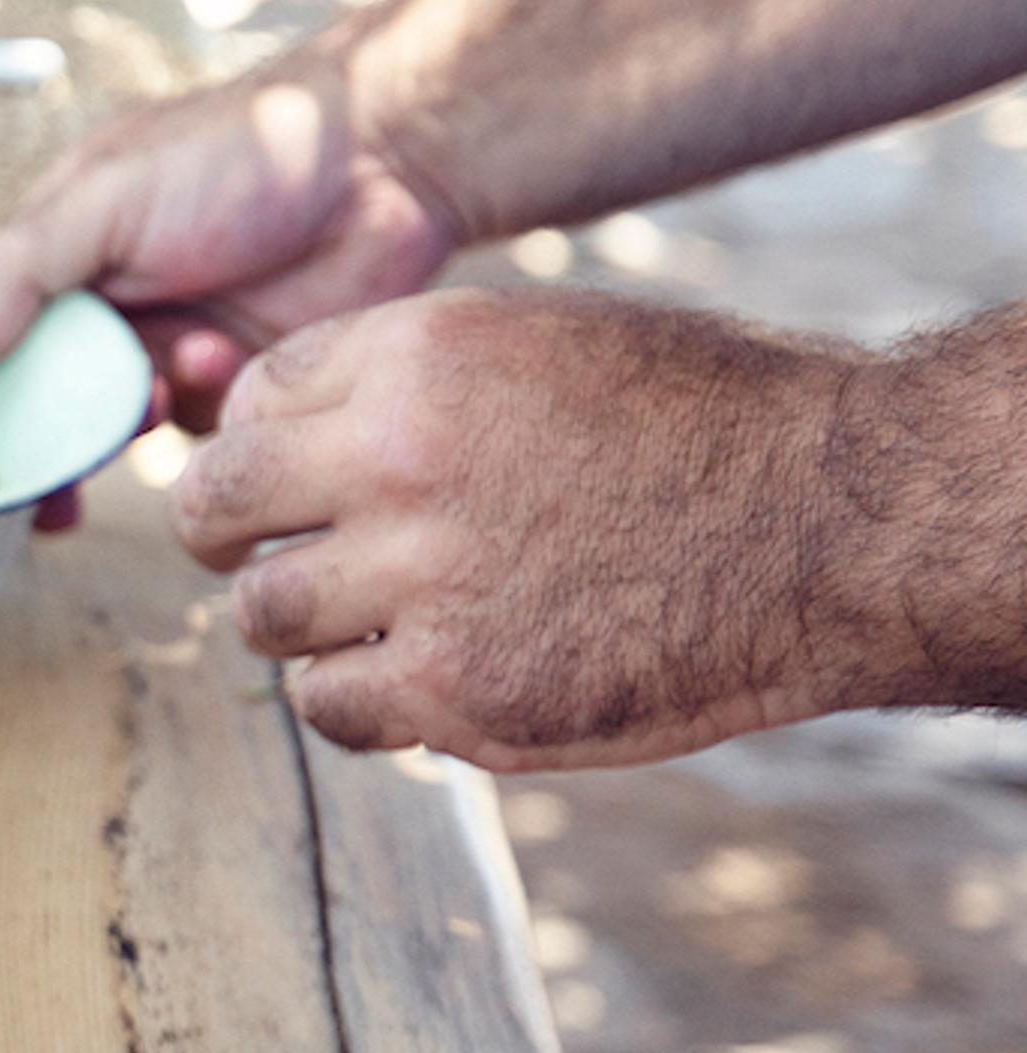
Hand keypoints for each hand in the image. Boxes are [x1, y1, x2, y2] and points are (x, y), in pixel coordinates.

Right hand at [0, 48, 467, 429]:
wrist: (386, 157)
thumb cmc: (238, 151)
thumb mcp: (103, 199)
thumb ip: (16, 276)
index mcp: (60, 255)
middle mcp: (108, 306)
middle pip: (52, 401)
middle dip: (64, 431)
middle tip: (79, 447)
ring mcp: (173, 344)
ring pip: (125, 424)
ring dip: (148, 404)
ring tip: (192, 356)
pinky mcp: (240, 378)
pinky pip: (200, 429)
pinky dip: (211, 404)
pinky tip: (235, 355)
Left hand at [164, 286, 1013, 767]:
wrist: (836, 524)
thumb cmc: (706, 425)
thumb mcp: (548, 346)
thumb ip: (413, 383)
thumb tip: (284, 426)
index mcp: (419, 354)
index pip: (252, 401)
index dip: (256, 443)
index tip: (279, 479)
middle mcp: (399, 458)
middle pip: (216, 507)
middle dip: (220, 534)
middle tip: (241, 555)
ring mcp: (424, 580)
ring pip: (262, 618)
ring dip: (299, 626)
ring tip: (366, 621)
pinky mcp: (459, 691)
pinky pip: (331, 706)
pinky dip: (356, 700)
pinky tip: (414, 681)